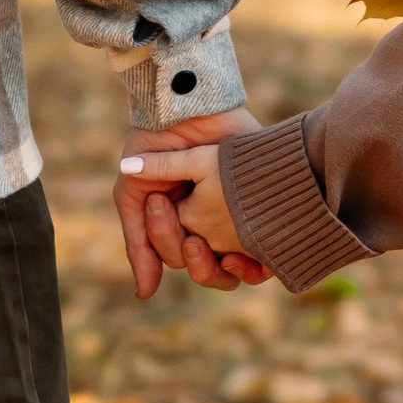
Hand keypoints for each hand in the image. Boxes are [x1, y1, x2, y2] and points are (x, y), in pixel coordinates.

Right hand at [114, 107, 266, 299]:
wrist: (190, 106)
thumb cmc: (155, 145)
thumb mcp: (135, 192)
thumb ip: (139, 244)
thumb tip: (145, 295)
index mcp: (180, 226)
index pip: (177, 260)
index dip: (168, 243)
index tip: (163, 203)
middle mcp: (209, 228)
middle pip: (207, 273)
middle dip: (196, 261)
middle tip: (194, 236)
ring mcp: (237, 221)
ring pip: (234, 271)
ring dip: (220, 269)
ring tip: (216, 249)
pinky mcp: (264, 212)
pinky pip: (266, 256)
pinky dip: (255, 266)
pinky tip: (242, 256)